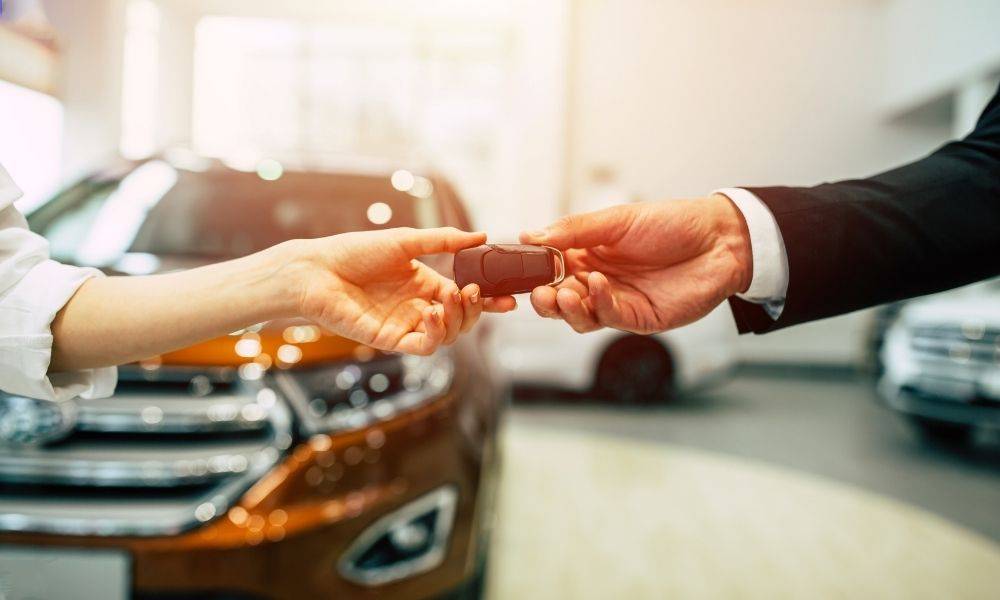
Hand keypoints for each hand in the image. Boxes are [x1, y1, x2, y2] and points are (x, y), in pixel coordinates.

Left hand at [295, 227, 515, 354]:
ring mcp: (404, 325)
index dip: (487, 301)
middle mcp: (417, 307)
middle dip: (476, 310)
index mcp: (423, 284)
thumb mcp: (406, 240)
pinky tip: (432, 312)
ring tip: (452, 296)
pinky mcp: (389, 340)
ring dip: (457, 319)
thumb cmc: (354, 252)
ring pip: (447, 336)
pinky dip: (436, 333)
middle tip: (477, 292)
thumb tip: (482, 236)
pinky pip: (423, 346)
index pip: (464, 297)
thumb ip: (444, 241)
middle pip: (461, 320)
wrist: (316, 270)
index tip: (509, 299)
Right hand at [519, 195, 751, 333]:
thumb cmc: (672, 223)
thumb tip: (530, 236)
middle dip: (544, 299)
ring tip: (562, 294)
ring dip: (566, 308)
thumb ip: (574, 230)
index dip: (532, 273)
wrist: (720, 239)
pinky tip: (598, 286)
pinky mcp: (639, 318)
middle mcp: (598, 281)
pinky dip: (599, 304)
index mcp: (588, 255)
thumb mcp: (617, 219)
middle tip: (538, 292)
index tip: (517, 270)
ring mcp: (618, 302)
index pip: (549, 269)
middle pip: (559, 300)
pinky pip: (610, 318)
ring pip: (579, 317)